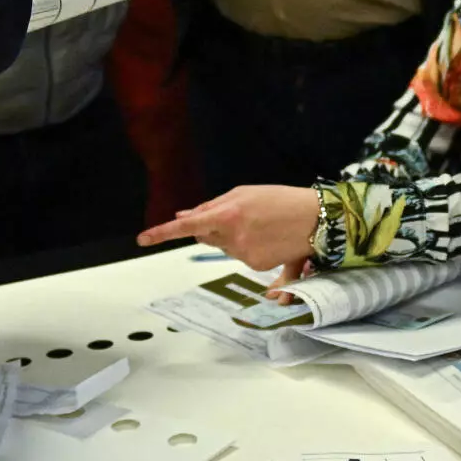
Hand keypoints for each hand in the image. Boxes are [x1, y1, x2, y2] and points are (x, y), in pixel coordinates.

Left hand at [136, 185, 320, 271]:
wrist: (317, 219)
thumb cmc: (280, 200)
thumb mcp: (244, 193)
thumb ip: (211, 205)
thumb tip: (185, 215)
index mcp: (228, 214)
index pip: (187, 225)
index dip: (162, 232)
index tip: (142, 239)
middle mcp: (234, 238)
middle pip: (205, 236)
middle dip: (212, 228)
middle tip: (240, 215)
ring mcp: (245, 255)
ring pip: (224, 247)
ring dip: (234, 237)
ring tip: (262, 224)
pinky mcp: (257, 266)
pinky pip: (240, 256)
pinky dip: (248, 248)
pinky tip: (268, 238)